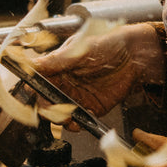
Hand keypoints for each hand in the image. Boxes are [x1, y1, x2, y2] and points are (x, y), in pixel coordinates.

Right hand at [31, 22, 164, 118]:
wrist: (135, 55)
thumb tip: (30, 64)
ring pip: (60, 114)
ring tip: (68, 118)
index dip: (33, 90)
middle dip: (47, 109)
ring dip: (61, 119)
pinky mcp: (91, 107)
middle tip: (54, 110)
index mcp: (56, 67)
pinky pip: (79, 120)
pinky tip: (81, 120)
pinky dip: (78, 123)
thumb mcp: (79, 49)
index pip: (36, 82)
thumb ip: (55, 60)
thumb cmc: (107, 43)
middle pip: (45, 102)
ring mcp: (77, 96)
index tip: (35, 96)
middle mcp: (64, 83)